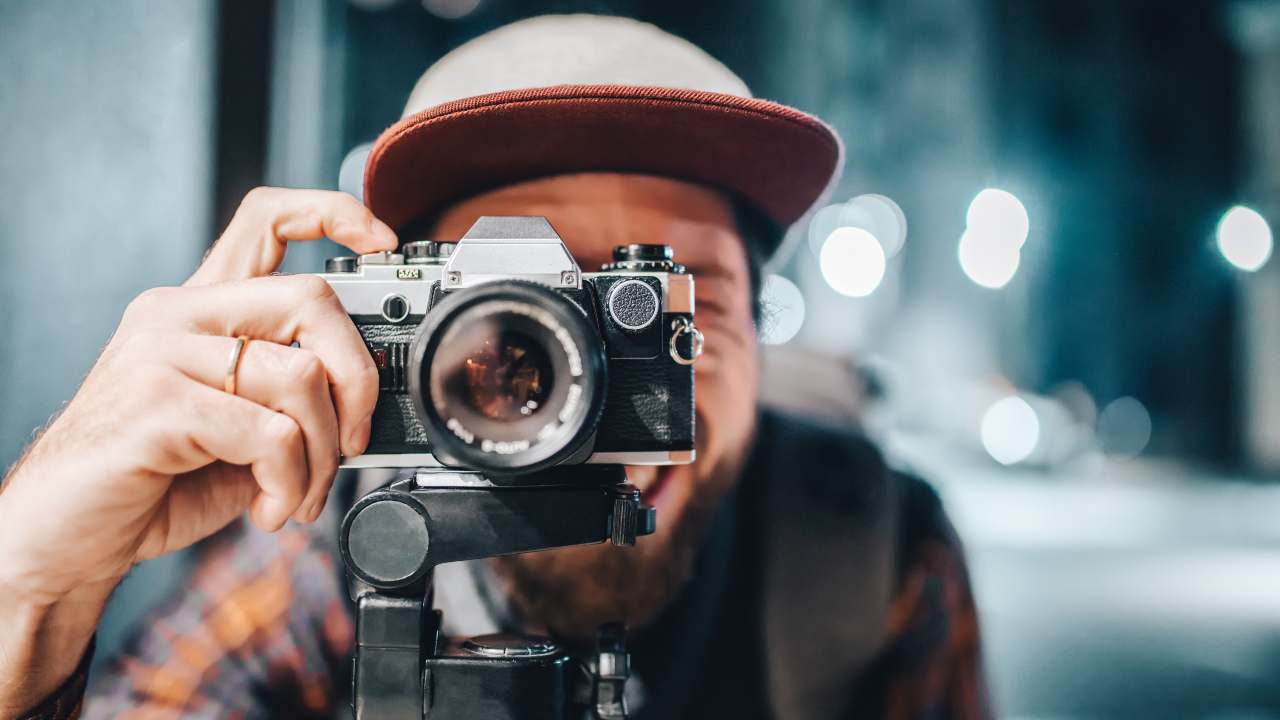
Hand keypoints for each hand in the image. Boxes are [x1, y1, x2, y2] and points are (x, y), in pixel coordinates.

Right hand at [0, 187, 395, 712]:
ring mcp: (160, 353)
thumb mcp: (238, 429)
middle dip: (357, 378)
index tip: (382, 242)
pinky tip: (269, 508)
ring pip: (300, 377)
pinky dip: (289, 483)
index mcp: (198, 309)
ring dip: (323, 456)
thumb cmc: (152, 481)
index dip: (334, 215)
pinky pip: (272, 435)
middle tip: (353, 440)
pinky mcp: (156, 403)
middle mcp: (177, 315)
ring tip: (298, 494)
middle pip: (311, 299)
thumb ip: (289, 399)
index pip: (267, 219)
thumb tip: (365, 403)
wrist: (62, 537)